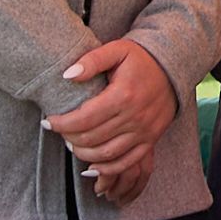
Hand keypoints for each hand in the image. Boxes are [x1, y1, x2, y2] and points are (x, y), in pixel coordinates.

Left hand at [44, 35, 183, 197]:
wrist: (173, 67)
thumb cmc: (140, 58)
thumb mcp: (116, 50)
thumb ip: (91, 61)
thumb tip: (67, 75)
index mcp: (122, 95)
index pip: (83, 118)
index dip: (61, 123)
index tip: (47, 122)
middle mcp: (134, 117)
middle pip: (92, 138)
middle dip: (68, 138)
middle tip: (58, 131)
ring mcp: (144, 131)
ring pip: (106, 154)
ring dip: (83, 154)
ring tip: (71, 144)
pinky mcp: (151, 140)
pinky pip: (127, 162)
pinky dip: (107, 169)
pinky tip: (92, 166)